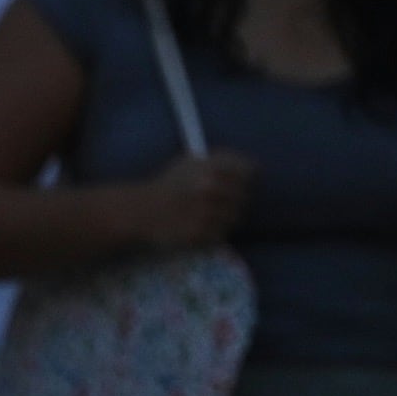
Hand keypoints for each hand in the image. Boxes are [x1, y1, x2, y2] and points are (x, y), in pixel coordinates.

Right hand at [126, 151, 258, 251]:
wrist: (140, 211)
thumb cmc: (168, 184)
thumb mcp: (192, 162)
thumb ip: (222, 161)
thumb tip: (255, 169)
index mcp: (211, 166)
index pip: (250, 170)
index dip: (244, 177)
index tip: (237, 183)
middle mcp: (211, 188)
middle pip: (245, 196)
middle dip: (234, 199)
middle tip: (218, 203)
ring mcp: (206, 212)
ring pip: (235, 217)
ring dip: (225, 217)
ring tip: (208, 215)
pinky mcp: (200, 233)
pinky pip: (220, 233)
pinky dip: (214, 232)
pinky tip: (201, 226)